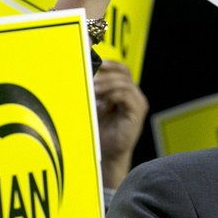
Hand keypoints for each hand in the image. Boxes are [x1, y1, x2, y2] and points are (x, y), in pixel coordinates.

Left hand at [95, 60, 148, 188]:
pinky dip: (113, 95)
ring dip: (107, 84)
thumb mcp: (94, 107)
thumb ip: (93, 92)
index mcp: (124, 92)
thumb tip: (80, 74)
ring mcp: (137, 103)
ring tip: (93, 90)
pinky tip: (103, 102)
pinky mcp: (137, 113)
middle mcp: (134, 96)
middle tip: (90, 80)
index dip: (110, 64)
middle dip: (105, 74)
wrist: (106, 155)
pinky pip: (126, 96)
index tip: (95, 63)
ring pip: (124, 83)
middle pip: (123, 74)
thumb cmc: (99, 132)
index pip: (122, 70)